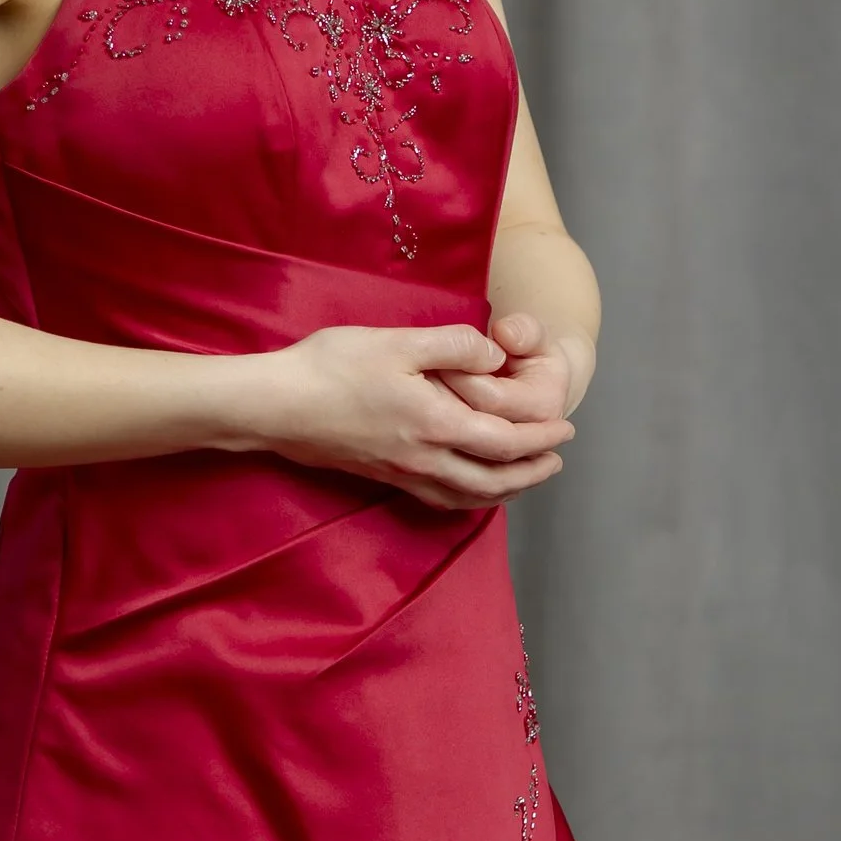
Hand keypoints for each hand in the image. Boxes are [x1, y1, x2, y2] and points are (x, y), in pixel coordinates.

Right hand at [251, 320, 574, 514]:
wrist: (275, 406)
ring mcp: (402, 473)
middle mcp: (424, 459)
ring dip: (505, 491)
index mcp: (435, 424)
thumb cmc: (331, 368)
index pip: (506, 443)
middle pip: (494, 482)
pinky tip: (470, 489)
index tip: (565, 429)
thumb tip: (494, 354)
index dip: (541, 439)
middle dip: (532, 472)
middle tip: (556, 460)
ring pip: (467, 497)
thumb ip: (454, 345)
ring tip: (525, 478)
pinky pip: (438, 498)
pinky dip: (467, 498)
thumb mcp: (398, 341)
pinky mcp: (382, 476)